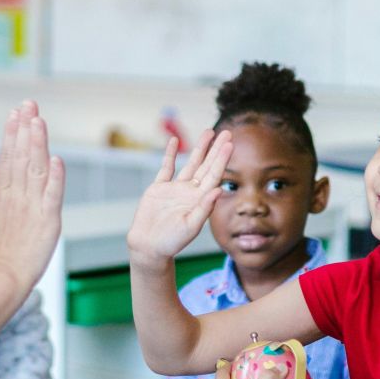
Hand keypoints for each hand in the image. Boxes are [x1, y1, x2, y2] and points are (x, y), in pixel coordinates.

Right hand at [0, 101, 64, 295]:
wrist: (1, 279)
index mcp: (4, 195)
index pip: (9, 157)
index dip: (13, 133)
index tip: (16, 112)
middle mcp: (16, 196)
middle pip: (21, 156)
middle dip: (25, 128)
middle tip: (28, 104)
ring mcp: (31, 207)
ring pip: (35, 169)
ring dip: (37, 144)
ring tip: (38, 121)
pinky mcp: (47, 221)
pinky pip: (52, 196)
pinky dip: (55, 178)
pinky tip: (56, 159)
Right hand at [126, 130, 232, 265]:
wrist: (149, 246)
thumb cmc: (171, 241)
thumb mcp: (191, 226)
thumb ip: (205, 207)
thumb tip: (219, 189)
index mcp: (200, 200)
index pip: (214, 175)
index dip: (222, 159)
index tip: (230, 143)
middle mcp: (190, 192)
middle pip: (206, 165)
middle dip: (216, 149)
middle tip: (227, 132)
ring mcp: (175, 189)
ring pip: (190, 163)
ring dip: (199, 148)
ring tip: (208, 132)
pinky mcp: (159, 189)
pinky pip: (166, 168)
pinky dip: (170, 154)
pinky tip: (174, 141)